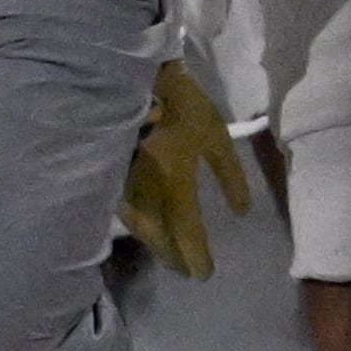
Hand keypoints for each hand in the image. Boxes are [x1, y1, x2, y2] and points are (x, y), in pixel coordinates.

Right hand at [117, 60, 251, 279]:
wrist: (128, 77)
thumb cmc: (179, 104)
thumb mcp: (214, 133)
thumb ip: (229, 173)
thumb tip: (242, 210)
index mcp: (174, 189)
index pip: (187, 237)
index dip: (196, 258)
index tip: (206, 274)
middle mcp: (146, 198)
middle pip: (159, 241)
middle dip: (173, 258)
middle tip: (185, 271)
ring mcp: (122, 189)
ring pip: (139, 230)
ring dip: (154, 246)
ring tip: (166, 254)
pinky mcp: (107, 178)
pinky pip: (125, 213)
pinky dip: (138, 226)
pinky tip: (143, 226)